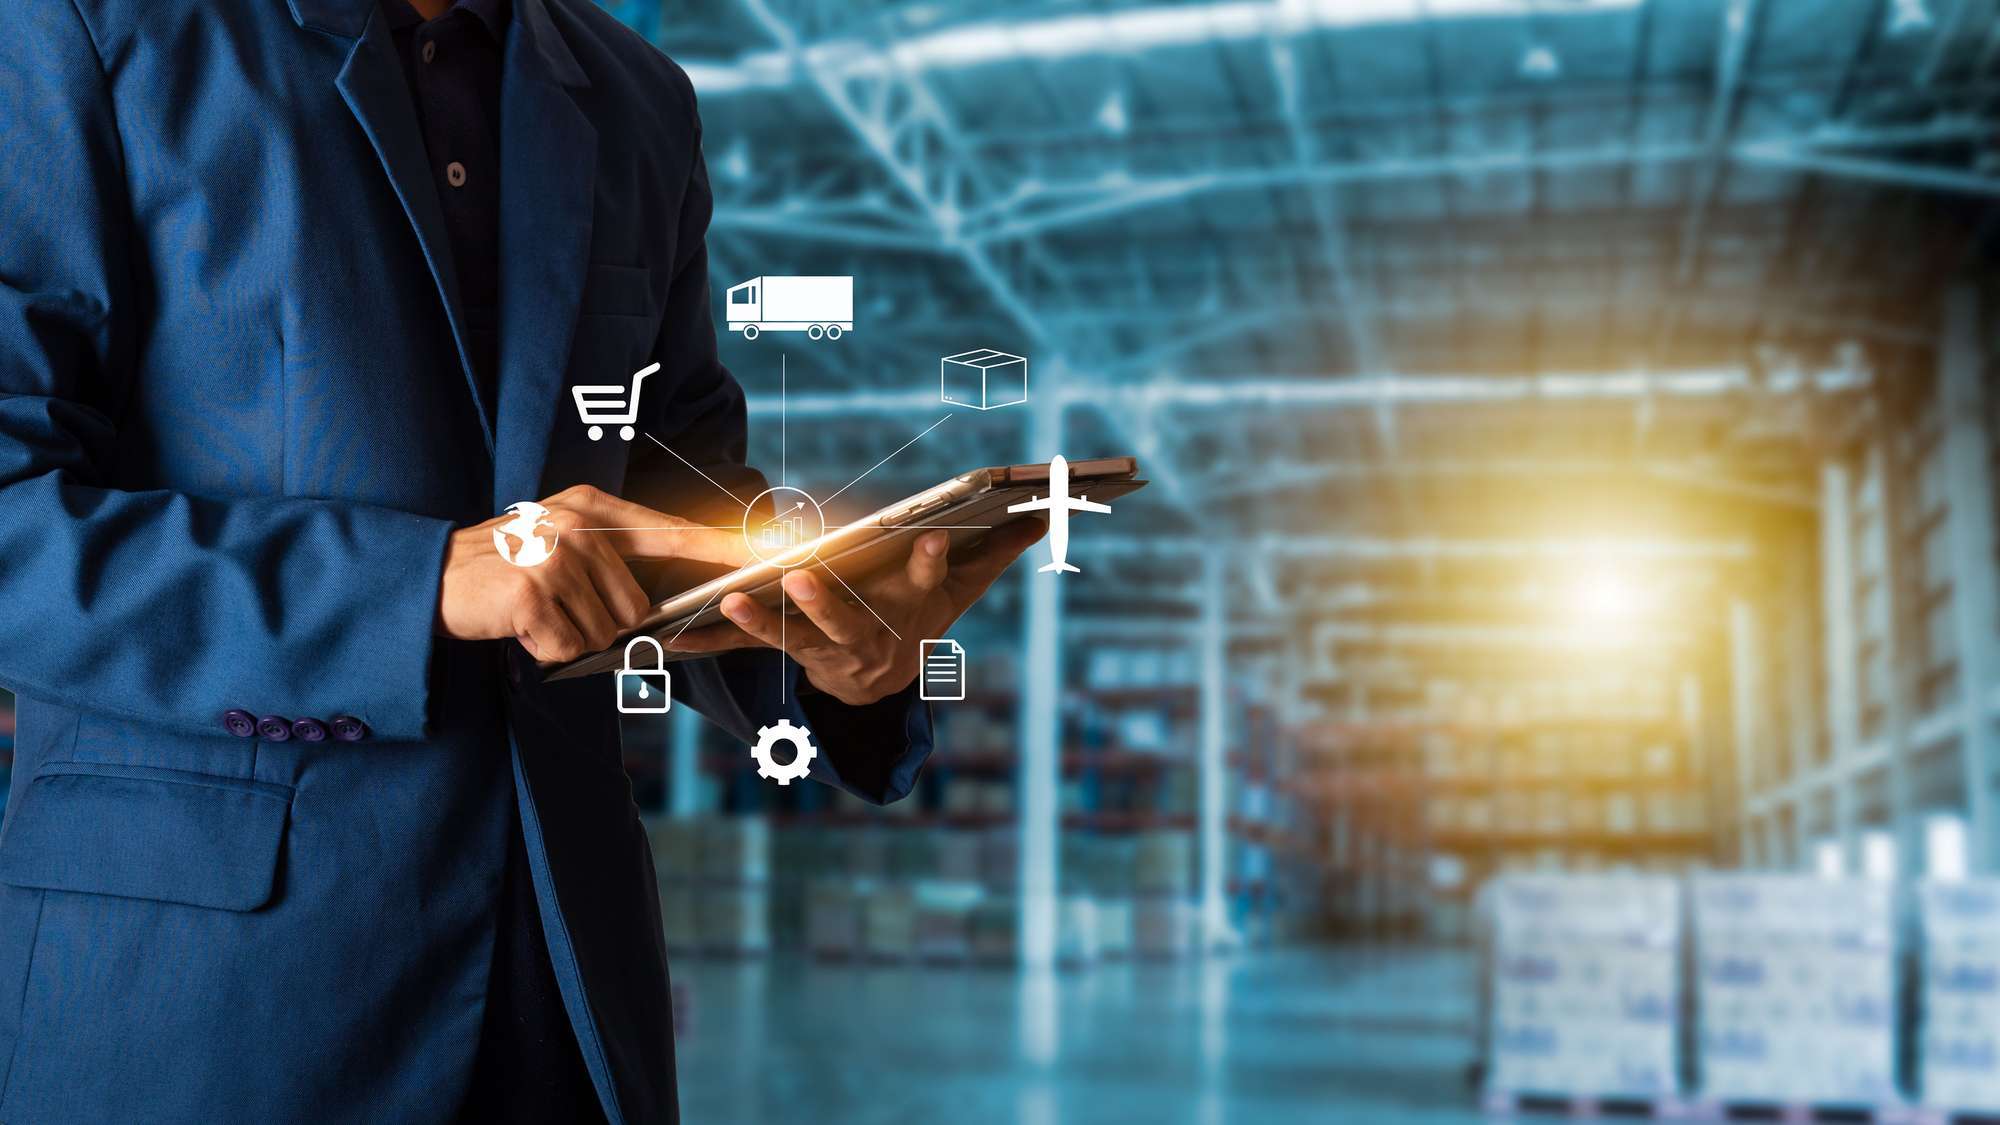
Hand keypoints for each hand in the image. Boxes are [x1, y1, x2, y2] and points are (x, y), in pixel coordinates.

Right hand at [437, 484, 748, 662]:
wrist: (429, 577)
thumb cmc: (502, 568)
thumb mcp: (558, 543)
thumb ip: (610, 562)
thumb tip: (652, 609)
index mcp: (593, 510)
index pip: (674, 531)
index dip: (724, 547)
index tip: (774, 551)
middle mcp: (580, 528)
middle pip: (635, 607)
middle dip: (599, 624)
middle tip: (554, 609)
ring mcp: (556, 558)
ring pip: (604, 632)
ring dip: (570, 638)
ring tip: (534, 614)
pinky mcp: (534, 593)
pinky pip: (569, 648)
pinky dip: (546, 651)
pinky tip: (520, 627)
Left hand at [664, 519, 1046, 705]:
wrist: (881, 683)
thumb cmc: (921, 616)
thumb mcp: (961, 589)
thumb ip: (996, 549)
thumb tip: (1047, 509)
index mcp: (912, 613)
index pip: (926, 584)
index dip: (927, 566)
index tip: (931, 540)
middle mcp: (868, 637)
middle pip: (848, 622)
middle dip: (827, 602)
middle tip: (803, 576)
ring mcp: (825, 650)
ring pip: (793, 637)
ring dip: (763, 620)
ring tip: (734, 599)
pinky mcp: (788, 652)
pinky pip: (748, 647)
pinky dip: (713, 640)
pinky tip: (673, 636)